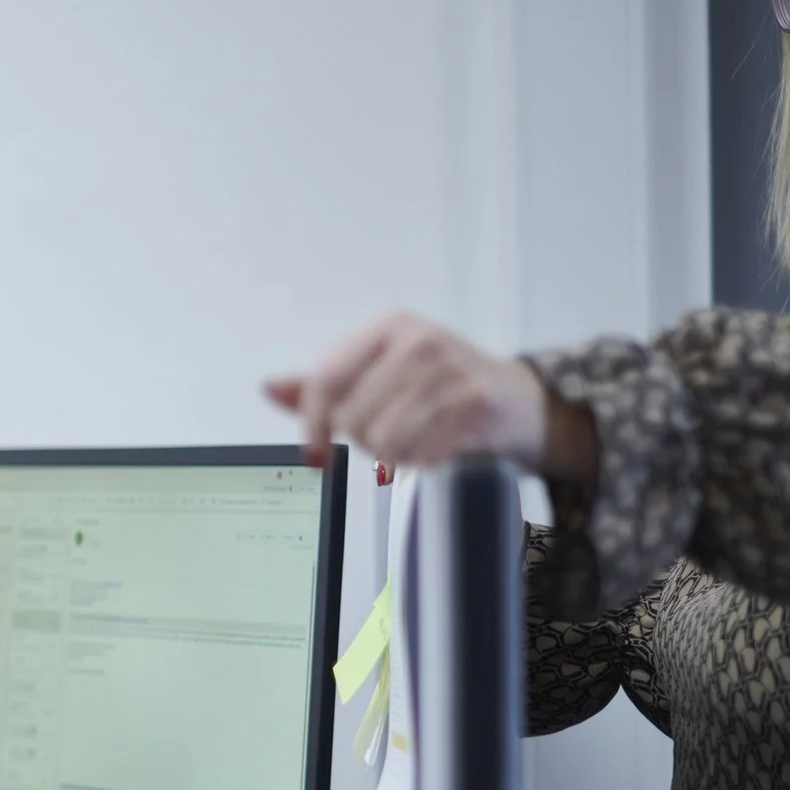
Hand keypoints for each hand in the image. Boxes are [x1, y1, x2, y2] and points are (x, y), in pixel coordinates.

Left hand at [265, 311, 594, 484]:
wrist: (518, 399)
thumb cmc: (442, 384)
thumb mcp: (381, 370)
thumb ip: (324, 383)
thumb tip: (270, 387)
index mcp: (388, 328)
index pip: (325, 380)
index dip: (310, 425)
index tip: (312, 454)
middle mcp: (418, 342)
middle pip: (352, 417)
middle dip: (363, 440)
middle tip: (388, 434)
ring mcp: (449, 371)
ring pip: (384, 440)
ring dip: (393, 454)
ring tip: (413, 440)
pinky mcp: (475, 403)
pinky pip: (420, 453)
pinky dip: (421, 462)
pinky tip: (435, 447)